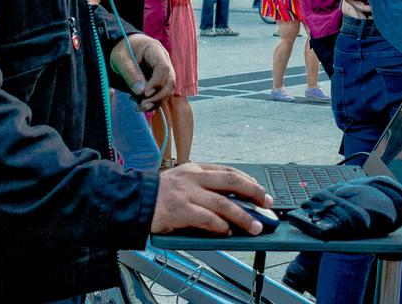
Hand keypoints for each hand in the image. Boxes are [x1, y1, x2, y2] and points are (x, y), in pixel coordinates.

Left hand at [111, 33, 175, 111]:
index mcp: (155, 50)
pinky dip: (152, 102)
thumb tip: (141, 92)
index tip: (146, 93)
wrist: (124, 47)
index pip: (163, 67)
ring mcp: (163, 71)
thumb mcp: (121, 59)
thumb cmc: (122, 49)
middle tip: (143, 106)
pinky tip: (139, 106)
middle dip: (158, 96)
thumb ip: (130, 73)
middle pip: (169, 81)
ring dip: (155, 102)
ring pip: (167, 90)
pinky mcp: (159, 81)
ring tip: (139, 108)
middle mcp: (164, 60)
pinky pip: (161, 94)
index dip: (157, 82)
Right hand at [150, 163, 272, 234]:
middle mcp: (194, 177)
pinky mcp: (180, 210)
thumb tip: (231, 200)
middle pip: (232, 181)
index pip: (229, 171)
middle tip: (267, 203)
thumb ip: (203, 186)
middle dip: (254, 192)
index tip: (261, 191)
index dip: (249, 181)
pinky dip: (220, 226)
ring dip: (242, 216)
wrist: (134, 200)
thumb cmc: (159, 194)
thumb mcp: (182, 180)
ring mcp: (187, 193)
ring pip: (223, 203)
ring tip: (254, 226)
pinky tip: (227, 231)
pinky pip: (206, 219)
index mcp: (196, 169)